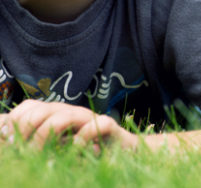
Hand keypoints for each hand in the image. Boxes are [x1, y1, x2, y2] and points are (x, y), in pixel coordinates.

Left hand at [0, 99, 138, 149]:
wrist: (123, 150)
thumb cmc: (85, 150)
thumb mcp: (55, 147)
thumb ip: (33, 141)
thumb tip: (7, 135)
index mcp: (55, 114)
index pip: (29, 108)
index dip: (14, 122)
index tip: (10, 143)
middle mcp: (70, 112)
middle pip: (41, 111)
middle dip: (26, 132)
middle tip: (22, 153)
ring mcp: (88, 118)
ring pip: (63, 117)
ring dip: (46, 138)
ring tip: (42, 158)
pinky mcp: (107, 127)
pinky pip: (94, 126)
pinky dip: (81, 140)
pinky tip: (75, 152)